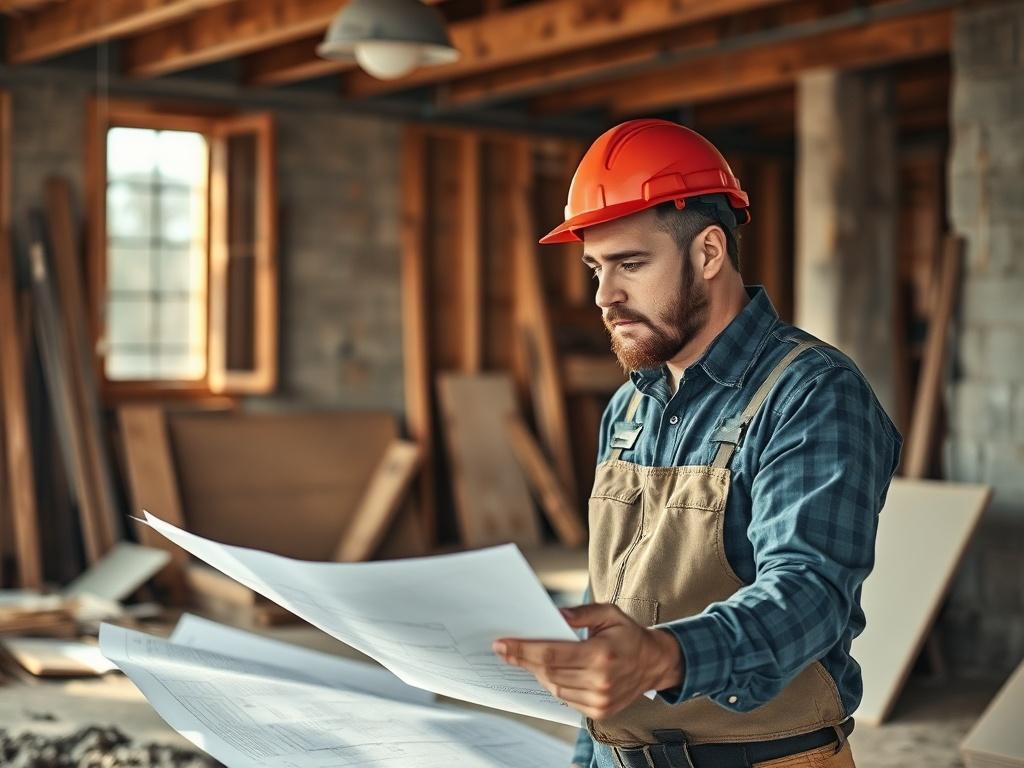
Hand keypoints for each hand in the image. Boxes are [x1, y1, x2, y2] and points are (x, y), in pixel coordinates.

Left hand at [492, 603, 682, 719]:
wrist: (655, 664)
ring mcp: (600, 700)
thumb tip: (554, 615)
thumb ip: (580, 613)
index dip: (523, 650)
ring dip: (538, 672)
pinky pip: (565, 698)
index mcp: (601, 655)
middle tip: (504, 648)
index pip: (551, 654)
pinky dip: (554, 683)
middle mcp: (600, 681)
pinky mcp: (599, 712)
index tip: (501, 644)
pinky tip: (550, 670)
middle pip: (548, 672)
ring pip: (554, 687)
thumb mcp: (609, 613)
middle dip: (523, 659)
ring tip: (527, 657)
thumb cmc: (628, 634)